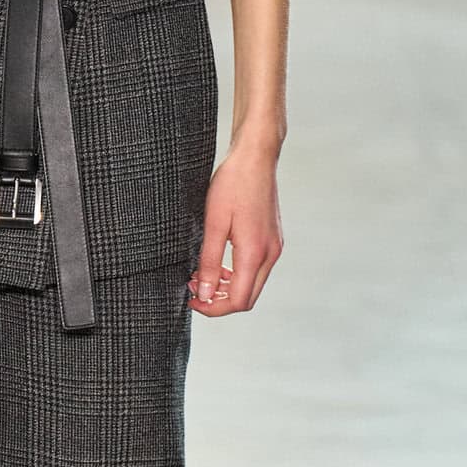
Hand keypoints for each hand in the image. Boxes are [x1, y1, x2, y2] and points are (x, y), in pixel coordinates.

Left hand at [188, 144, 282, 315]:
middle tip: (195, 289)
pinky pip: (256, 268)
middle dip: (219, 300)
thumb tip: (205, 294)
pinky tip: (219, 263)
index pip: (238, 301)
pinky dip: (237, 273)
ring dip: (228, 287)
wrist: (256, 158)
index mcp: (254, 253)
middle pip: (247, 297)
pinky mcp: (272, 239)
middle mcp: (270, 254)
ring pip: (252, 284)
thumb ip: (209, 262)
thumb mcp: (213, 224)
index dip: (213, 308)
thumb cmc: (233, 184)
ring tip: (203, 275)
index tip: (193, 300)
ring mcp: (274, 247)